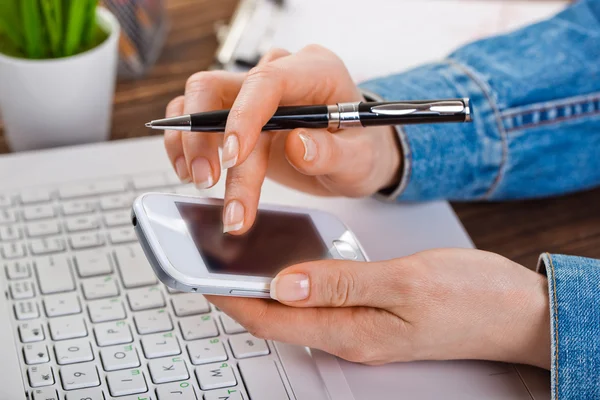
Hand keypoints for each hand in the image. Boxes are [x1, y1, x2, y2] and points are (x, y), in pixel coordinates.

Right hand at [164, 45, 400, 232]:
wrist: (354, 156)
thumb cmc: (361, 151)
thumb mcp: (360, 160)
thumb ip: (333, 153)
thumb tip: (298, 145)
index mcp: (315, 71)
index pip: (268, 80)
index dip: (244, 116)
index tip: (234, 158)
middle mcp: (279, 73)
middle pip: (222, 89)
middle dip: (207, 139)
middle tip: (208, 182)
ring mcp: (253, 91)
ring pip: (199, 102)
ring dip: (191, 144)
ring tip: (200, 183)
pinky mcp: (237, 112)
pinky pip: (196, 116)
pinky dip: (185, 144)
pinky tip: (191, 171)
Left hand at [207, 248, 550, 368]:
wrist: (518, 313)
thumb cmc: (472, 298)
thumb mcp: (405, 283)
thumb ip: (342, 283)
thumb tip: (284, 283)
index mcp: (351, 330)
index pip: (271, 318)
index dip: (230, 298)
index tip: (198, 275)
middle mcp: (349, 333)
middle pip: (276, 318)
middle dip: (237, 295)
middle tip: (207, 266)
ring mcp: (360, 326)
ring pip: (295, 310)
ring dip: (262, 289)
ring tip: (236, 263)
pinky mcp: (372, 313)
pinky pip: (319, 301)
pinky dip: (294, 284)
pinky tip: (288, 268)